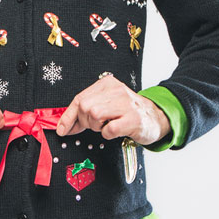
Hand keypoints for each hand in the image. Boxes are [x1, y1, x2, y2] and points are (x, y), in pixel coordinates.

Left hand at [55, 75, 169, 144]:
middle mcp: (116, 90)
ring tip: (107, 125)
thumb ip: (86, 112)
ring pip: (95, 115)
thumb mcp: (107, 104)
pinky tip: (115, 131)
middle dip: (85, 121)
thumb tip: (64, 126)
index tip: (62, 129)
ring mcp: (126, 104)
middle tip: (96, 125)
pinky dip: (107, 134)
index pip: (79, 98)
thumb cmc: (128, 112)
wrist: (156, 117)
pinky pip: (109, 129)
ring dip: (97, 127)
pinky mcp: (133, 119)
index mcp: (107, 84)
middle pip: (85, 107)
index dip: (68, 116)